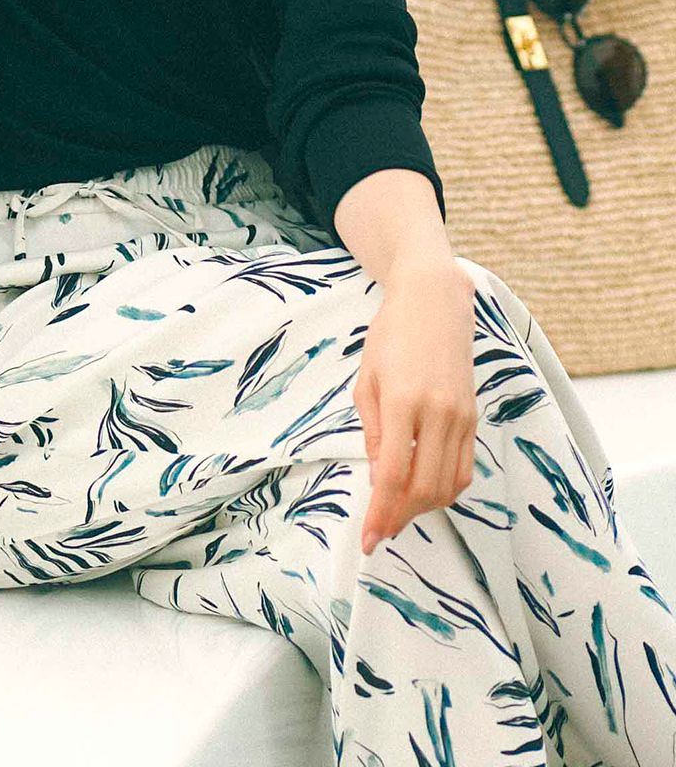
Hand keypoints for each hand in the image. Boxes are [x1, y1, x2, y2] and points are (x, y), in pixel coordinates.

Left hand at [352, 259, 476, 554]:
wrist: (435, 303)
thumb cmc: (391, 335)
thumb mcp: (367, 380)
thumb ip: (372, 431)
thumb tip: (377, 477)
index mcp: (403, 401)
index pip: (392, 474)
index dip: (380, 512)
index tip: (369, 539)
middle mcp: (438, 413)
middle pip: (424, 487)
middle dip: (401, 517)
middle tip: (380, 530)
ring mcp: (461, 416)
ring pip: (449, 484)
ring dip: (424, 508)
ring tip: (398, 513)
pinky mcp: (474, 417)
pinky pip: (464, 468)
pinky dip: (444, 489)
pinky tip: (423, 491)